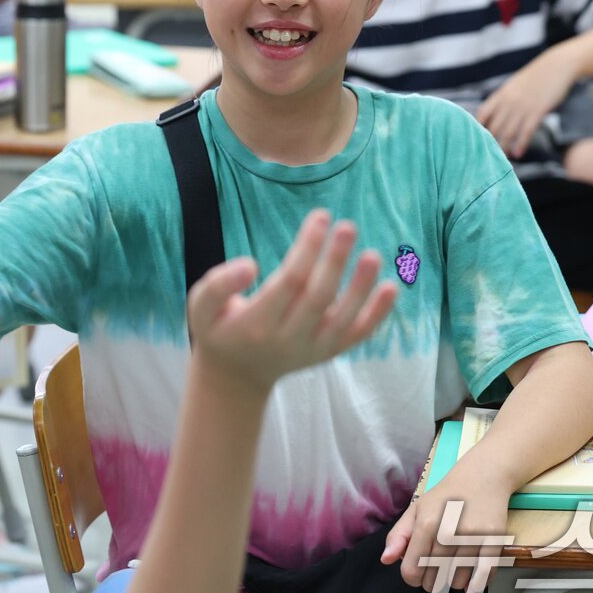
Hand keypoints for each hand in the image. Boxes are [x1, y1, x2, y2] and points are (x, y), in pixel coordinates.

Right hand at [186, 210, 397, 394]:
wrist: (236, 376)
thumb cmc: (219, 329)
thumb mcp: (200, 307)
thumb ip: (218, 284)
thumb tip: (249, 264)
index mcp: (256, 323)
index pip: (289, 282)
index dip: (307, 249)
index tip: (319, 217)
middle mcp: (288, 339)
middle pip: (319, 297)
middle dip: (335, 260)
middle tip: (347, 226)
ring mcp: (312, 349)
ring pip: (343, 319)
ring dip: (361, 288)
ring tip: (373, 255)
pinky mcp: (328, 352)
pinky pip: (357, 335)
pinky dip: (377, 314)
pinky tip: (391, 287)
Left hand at [381, 468, 512, 592]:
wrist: (481, 478)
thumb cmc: (445, 497)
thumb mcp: (416, 510)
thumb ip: (398, 536)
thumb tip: (386, 560)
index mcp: (426, 525)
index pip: (412, 570)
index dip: (412, 577)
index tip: (417, 572)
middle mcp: (448, 533)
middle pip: (434, 580)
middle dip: (431, 581)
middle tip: (435, 570)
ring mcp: (472, 539)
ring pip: (457, 582)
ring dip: (453, 581)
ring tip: (452, 568)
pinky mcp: (493, 542)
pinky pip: (483, 576)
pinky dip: (475, 583)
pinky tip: (470, 580)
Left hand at [476, 50, 578, 159]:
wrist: (557, 66)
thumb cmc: (536, 78)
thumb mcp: (515, 85)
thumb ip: (504, 99)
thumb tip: (497, 114)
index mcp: (501, 94)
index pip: (482, 114)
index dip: (477, 128)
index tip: (477, 139)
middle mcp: (508, 101)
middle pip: (494, 127)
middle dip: (490, 143)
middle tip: (489, 156)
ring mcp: (522, 106)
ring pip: (508, 132)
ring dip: (504, 147)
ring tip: (503, 158)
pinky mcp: (537, 111)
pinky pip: (526, 131)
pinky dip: (521, 144)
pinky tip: (518, 153)